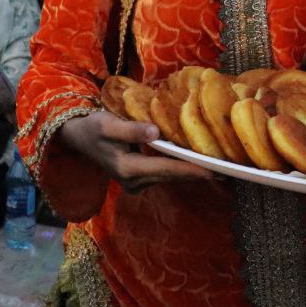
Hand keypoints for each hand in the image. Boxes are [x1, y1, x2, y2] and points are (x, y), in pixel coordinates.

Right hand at [57, 111, 214, 191]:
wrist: (78, 137)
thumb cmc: (94, 127)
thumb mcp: (108, 124)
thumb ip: (131, 129)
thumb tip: (154, 132)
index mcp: (127, 168)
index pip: (166, 169)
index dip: (190, 169)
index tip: (213, 171)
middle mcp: (133, 181)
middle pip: (172, 176)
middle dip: (197, 173)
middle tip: (227, 170)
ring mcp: (136, 182)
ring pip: (170, 176)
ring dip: (191, 171)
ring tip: (219, 167)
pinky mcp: (139, 178)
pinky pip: (164, 173)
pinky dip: (180, 168)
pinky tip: (198, 162)